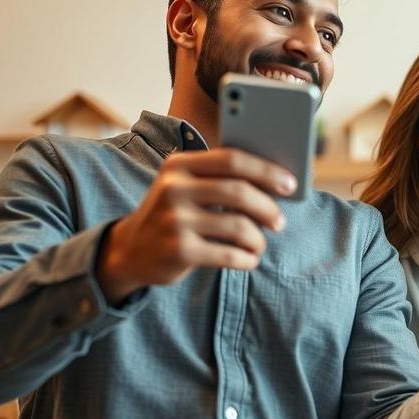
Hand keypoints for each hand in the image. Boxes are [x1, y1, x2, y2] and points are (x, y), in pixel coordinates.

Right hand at [97, 148, 296, 303]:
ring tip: (260, 244)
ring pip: (238, 226)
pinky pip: (229, 254)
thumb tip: (276, 185)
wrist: (129, 251)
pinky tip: (248, 259)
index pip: (232, 159)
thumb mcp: (186, 187)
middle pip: (238, 192)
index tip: (290, 184)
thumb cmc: (174, 214)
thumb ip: (221, 179)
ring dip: (258, 239)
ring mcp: (174, 220)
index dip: (266, 170)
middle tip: (280, 221)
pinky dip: (246, 258)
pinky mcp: (178, 251)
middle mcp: (173, 189)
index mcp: (179, 165)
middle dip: (268, 208)